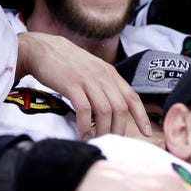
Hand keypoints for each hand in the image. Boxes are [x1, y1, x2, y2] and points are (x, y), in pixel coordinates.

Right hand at [16, 32, 150, 139]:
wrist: (43, 49)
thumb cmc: (68, 64)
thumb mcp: (93, 71)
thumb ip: (104, 87)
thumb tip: (111, 113)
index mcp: (111, 74)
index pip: (133, 97)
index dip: (141, 116)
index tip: (146, 133)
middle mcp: (103, 76)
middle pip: (120, 108)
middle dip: (119, 129)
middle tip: (113, 141)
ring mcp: (88, 80)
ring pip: (104, 111)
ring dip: (102, 130)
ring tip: (97, 141)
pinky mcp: (71, 84)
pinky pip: (84, 109)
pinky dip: (85, 125)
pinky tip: (83, 135)